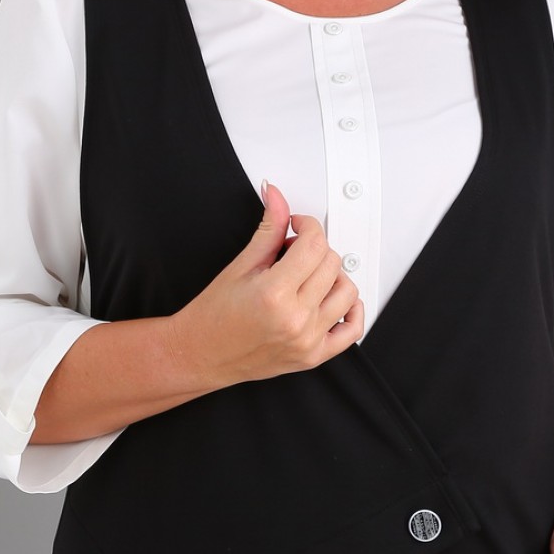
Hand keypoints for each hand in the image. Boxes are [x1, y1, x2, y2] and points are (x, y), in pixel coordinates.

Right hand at [169, 179, 363, 387]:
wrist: (201, 354)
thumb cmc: (213, 317)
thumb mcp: (240, 266)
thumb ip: (268, 230)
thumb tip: (277, 197)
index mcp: (274, 294)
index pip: (314, 244)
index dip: (308, 225)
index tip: (298, 225)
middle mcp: (295, 319)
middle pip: (331, 264)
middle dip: (315, 249)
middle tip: (293, 253)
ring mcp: (307, 340)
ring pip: (347, 291)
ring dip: (333, 276)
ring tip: (309, 277)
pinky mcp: (313, 356)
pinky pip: (352, 329)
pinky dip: (352, 310)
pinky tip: (333, 299)